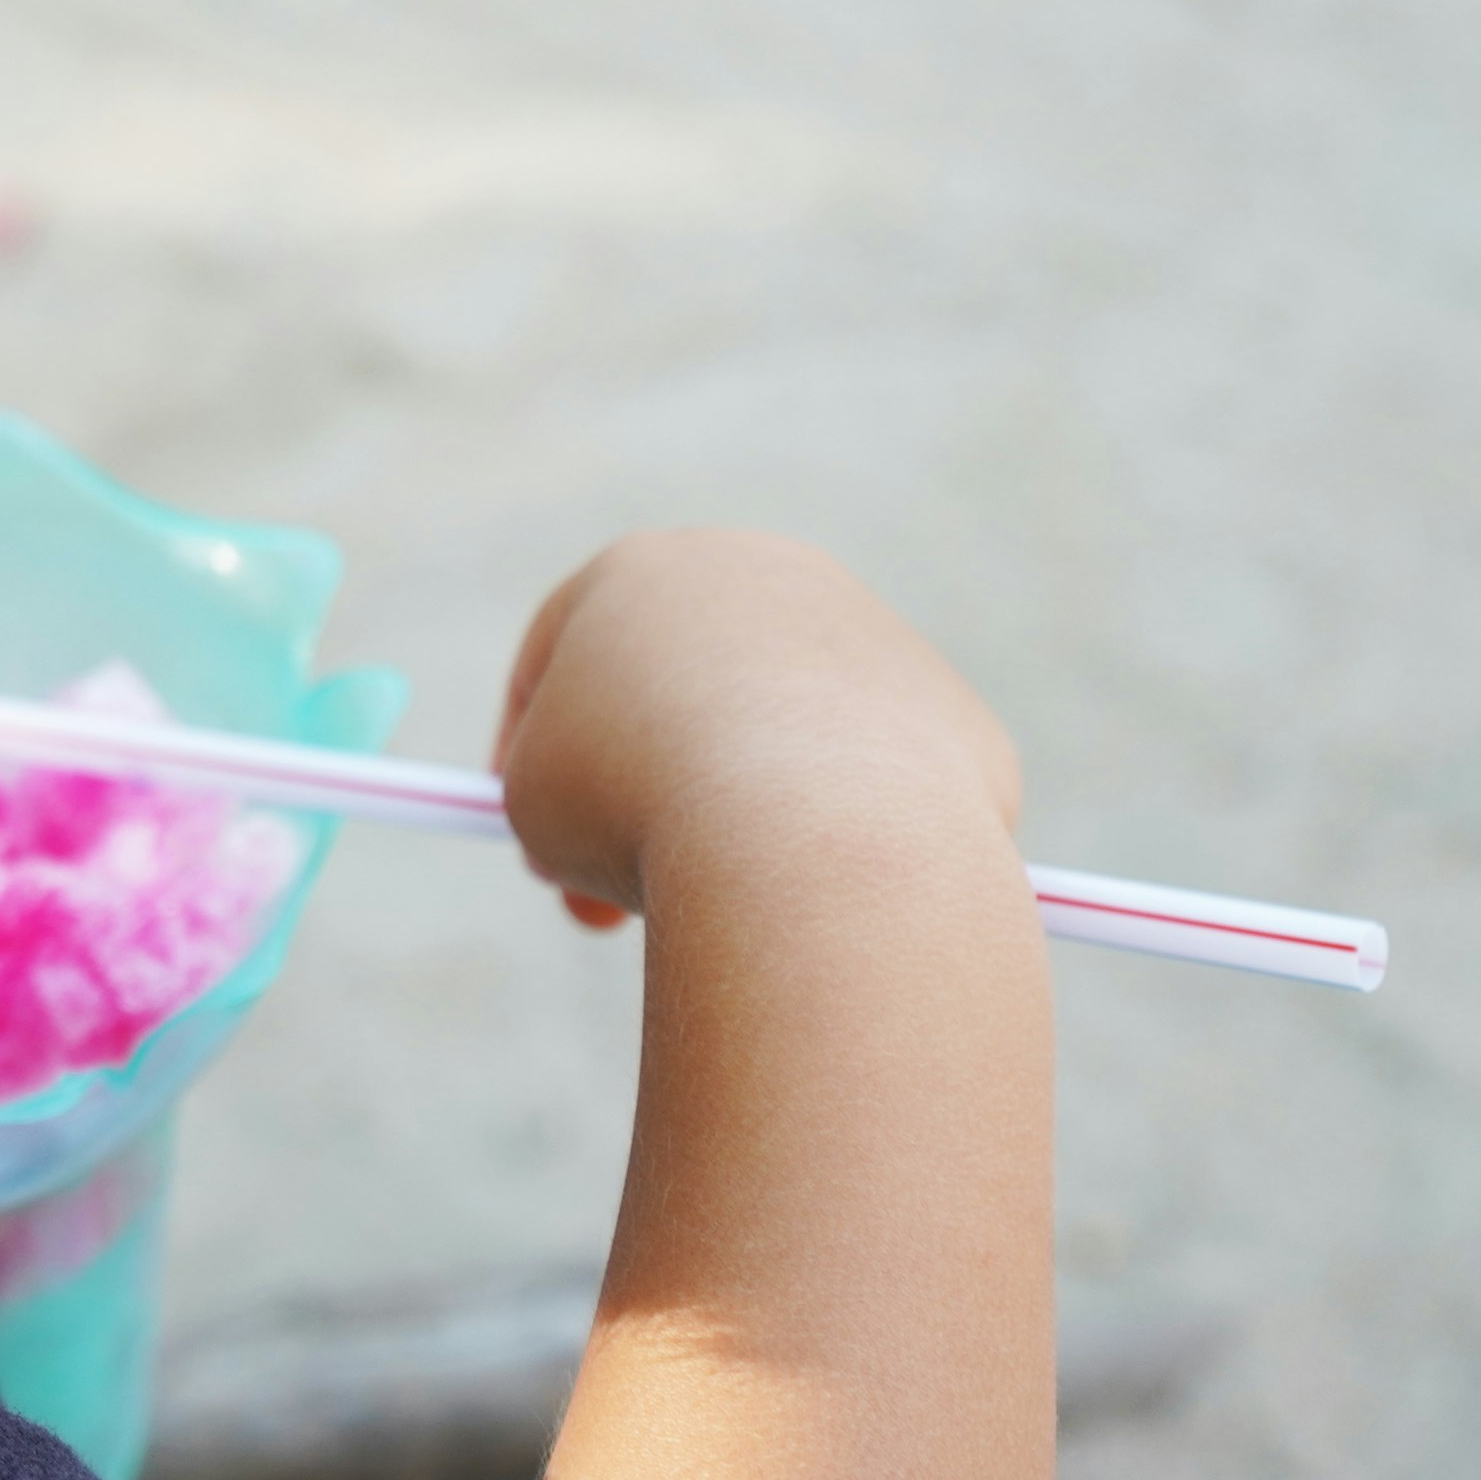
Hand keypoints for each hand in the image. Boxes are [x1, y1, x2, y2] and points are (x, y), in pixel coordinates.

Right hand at [491, 532, 1020, 929]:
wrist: (816, 838)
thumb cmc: (639, 804)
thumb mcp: (536, 799)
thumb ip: (548, 787)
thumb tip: (596, 824)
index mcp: (648, 570)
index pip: (564, 648)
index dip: (529, 747)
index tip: (530, 838)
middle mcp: (769, 575)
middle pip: (684, 690)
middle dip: (639, 793)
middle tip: (607, 906)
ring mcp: (874, 639)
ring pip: (780, 747)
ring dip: (739, 823)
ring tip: (718, 910)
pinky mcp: (951, 719)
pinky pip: (867, 796)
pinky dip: (835, 849)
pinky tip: (817, 902)